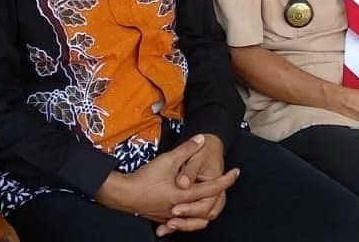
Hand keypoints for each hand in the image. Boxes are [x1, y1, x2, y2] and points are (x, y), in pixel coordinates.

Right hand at [94, 135, 239, 232]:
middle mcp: (180, 208)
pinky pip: (181, 219)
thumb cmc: (145, 178)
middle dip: (218, 197)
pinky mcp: (162, 217)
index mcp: (184, 195)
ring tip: (211, 197)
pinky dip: (189, 214)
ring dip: (204, 208)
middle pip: (207, 208)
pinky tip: (188, 208)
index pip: (212, 188)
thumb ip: (186, 149)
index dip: (226, 180)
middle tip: (225, 184)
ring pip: (194, 218)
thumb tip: (201, 138)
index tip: (236, 172)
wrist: (122, 195)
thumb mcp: (168, 160)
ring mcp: (171, 215)